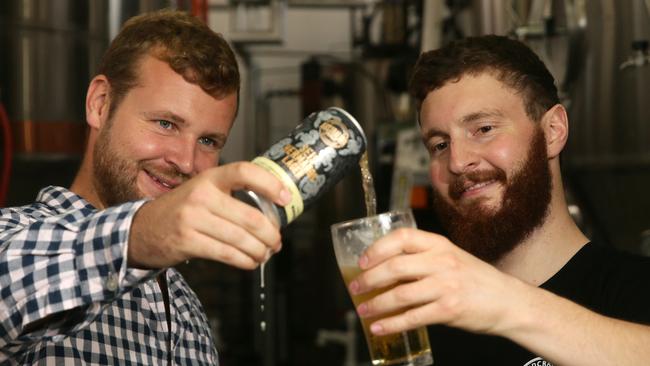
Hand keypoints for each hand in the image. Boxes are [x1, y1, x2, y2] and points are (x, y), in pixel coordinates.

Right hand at [128, 162, 290, 269]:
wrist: (142, 230)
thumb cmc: (182, 211)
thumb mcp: (203, 191)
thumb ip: (232, 196)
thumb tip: (271, 213)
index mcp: (210, 178)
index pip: (244, 172)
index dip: (270, 184)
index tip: (286, 198)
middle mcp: (202, 195)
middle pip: (250, 217)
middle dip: (270, 234)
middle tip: (276, 242)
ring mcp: (193, 218)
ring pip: (241, 239)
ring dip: (260, 251)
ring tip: (265, 254)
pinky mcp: (187, 241)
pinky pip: (227, 254)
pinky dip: (245, 261)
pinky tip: (250, 262)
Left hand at [348, 228, 529, 335]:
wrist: (509, 302)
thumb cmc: (477, 280)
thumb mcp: (452, 259)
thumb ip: (423, 259)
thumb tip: (386, 269)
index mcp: (440, 245)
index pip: (402, 237)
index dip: (378, 247)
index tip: (363, 260)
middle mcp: (442, 262)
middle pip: (395, 266)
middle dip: (369, 278)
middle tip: (356, 287)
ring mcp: (446, 286)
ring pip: (400, 294)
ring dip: (376, 304)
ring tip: (363, 310)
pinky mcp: (449, 310)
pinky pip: (412, 317)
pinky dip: (391, 324)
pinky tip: (379, 327)